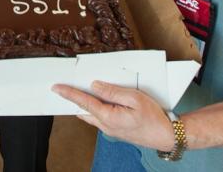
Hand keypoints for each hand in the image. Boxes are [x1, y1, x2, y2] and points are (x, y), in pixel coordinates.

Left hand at [52, 81, 174, 150]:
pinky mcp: (115, 130)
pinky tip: (100, 99)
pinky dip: (95, 108)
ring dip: (85, 104)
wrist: (166, 136)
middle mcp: (105, 126)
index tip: (56, 87)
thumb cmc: (153, 117)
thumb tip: (95, 86)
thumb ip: (113, 91)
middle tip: (65, 87)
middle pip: (83, 110)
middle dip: (73, 99)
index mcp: (108, 117)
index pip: (83, 102)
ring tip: (81, 89)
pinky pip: (99, 117)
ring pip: (91, 115)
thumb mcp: (135, 98)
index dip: (69, 93)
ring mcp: (110, 130)